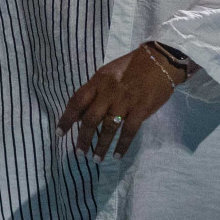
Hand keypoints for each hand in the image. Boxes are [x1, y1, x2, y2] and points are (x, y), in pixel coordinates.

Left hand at [57, 43, 184, 159]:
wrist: (160, 61)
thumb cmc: (132, 67)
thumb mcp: (107, 74)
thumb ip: (93, 92)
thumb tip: (79, 114)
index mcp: (98, 81)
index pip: (77, 101)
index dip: (66, 118)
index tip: (59, 133)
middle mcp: (108, 92)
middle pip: (90, 118)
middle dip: (83, 138)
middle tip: (79, 153)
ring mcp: (125, 101)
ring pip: (108, 128)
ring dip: (101, 146)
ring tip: (96, 159)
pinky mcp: (141, 109)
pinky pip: (129, 131)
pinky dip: (122, 145)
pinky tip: (117, 156)